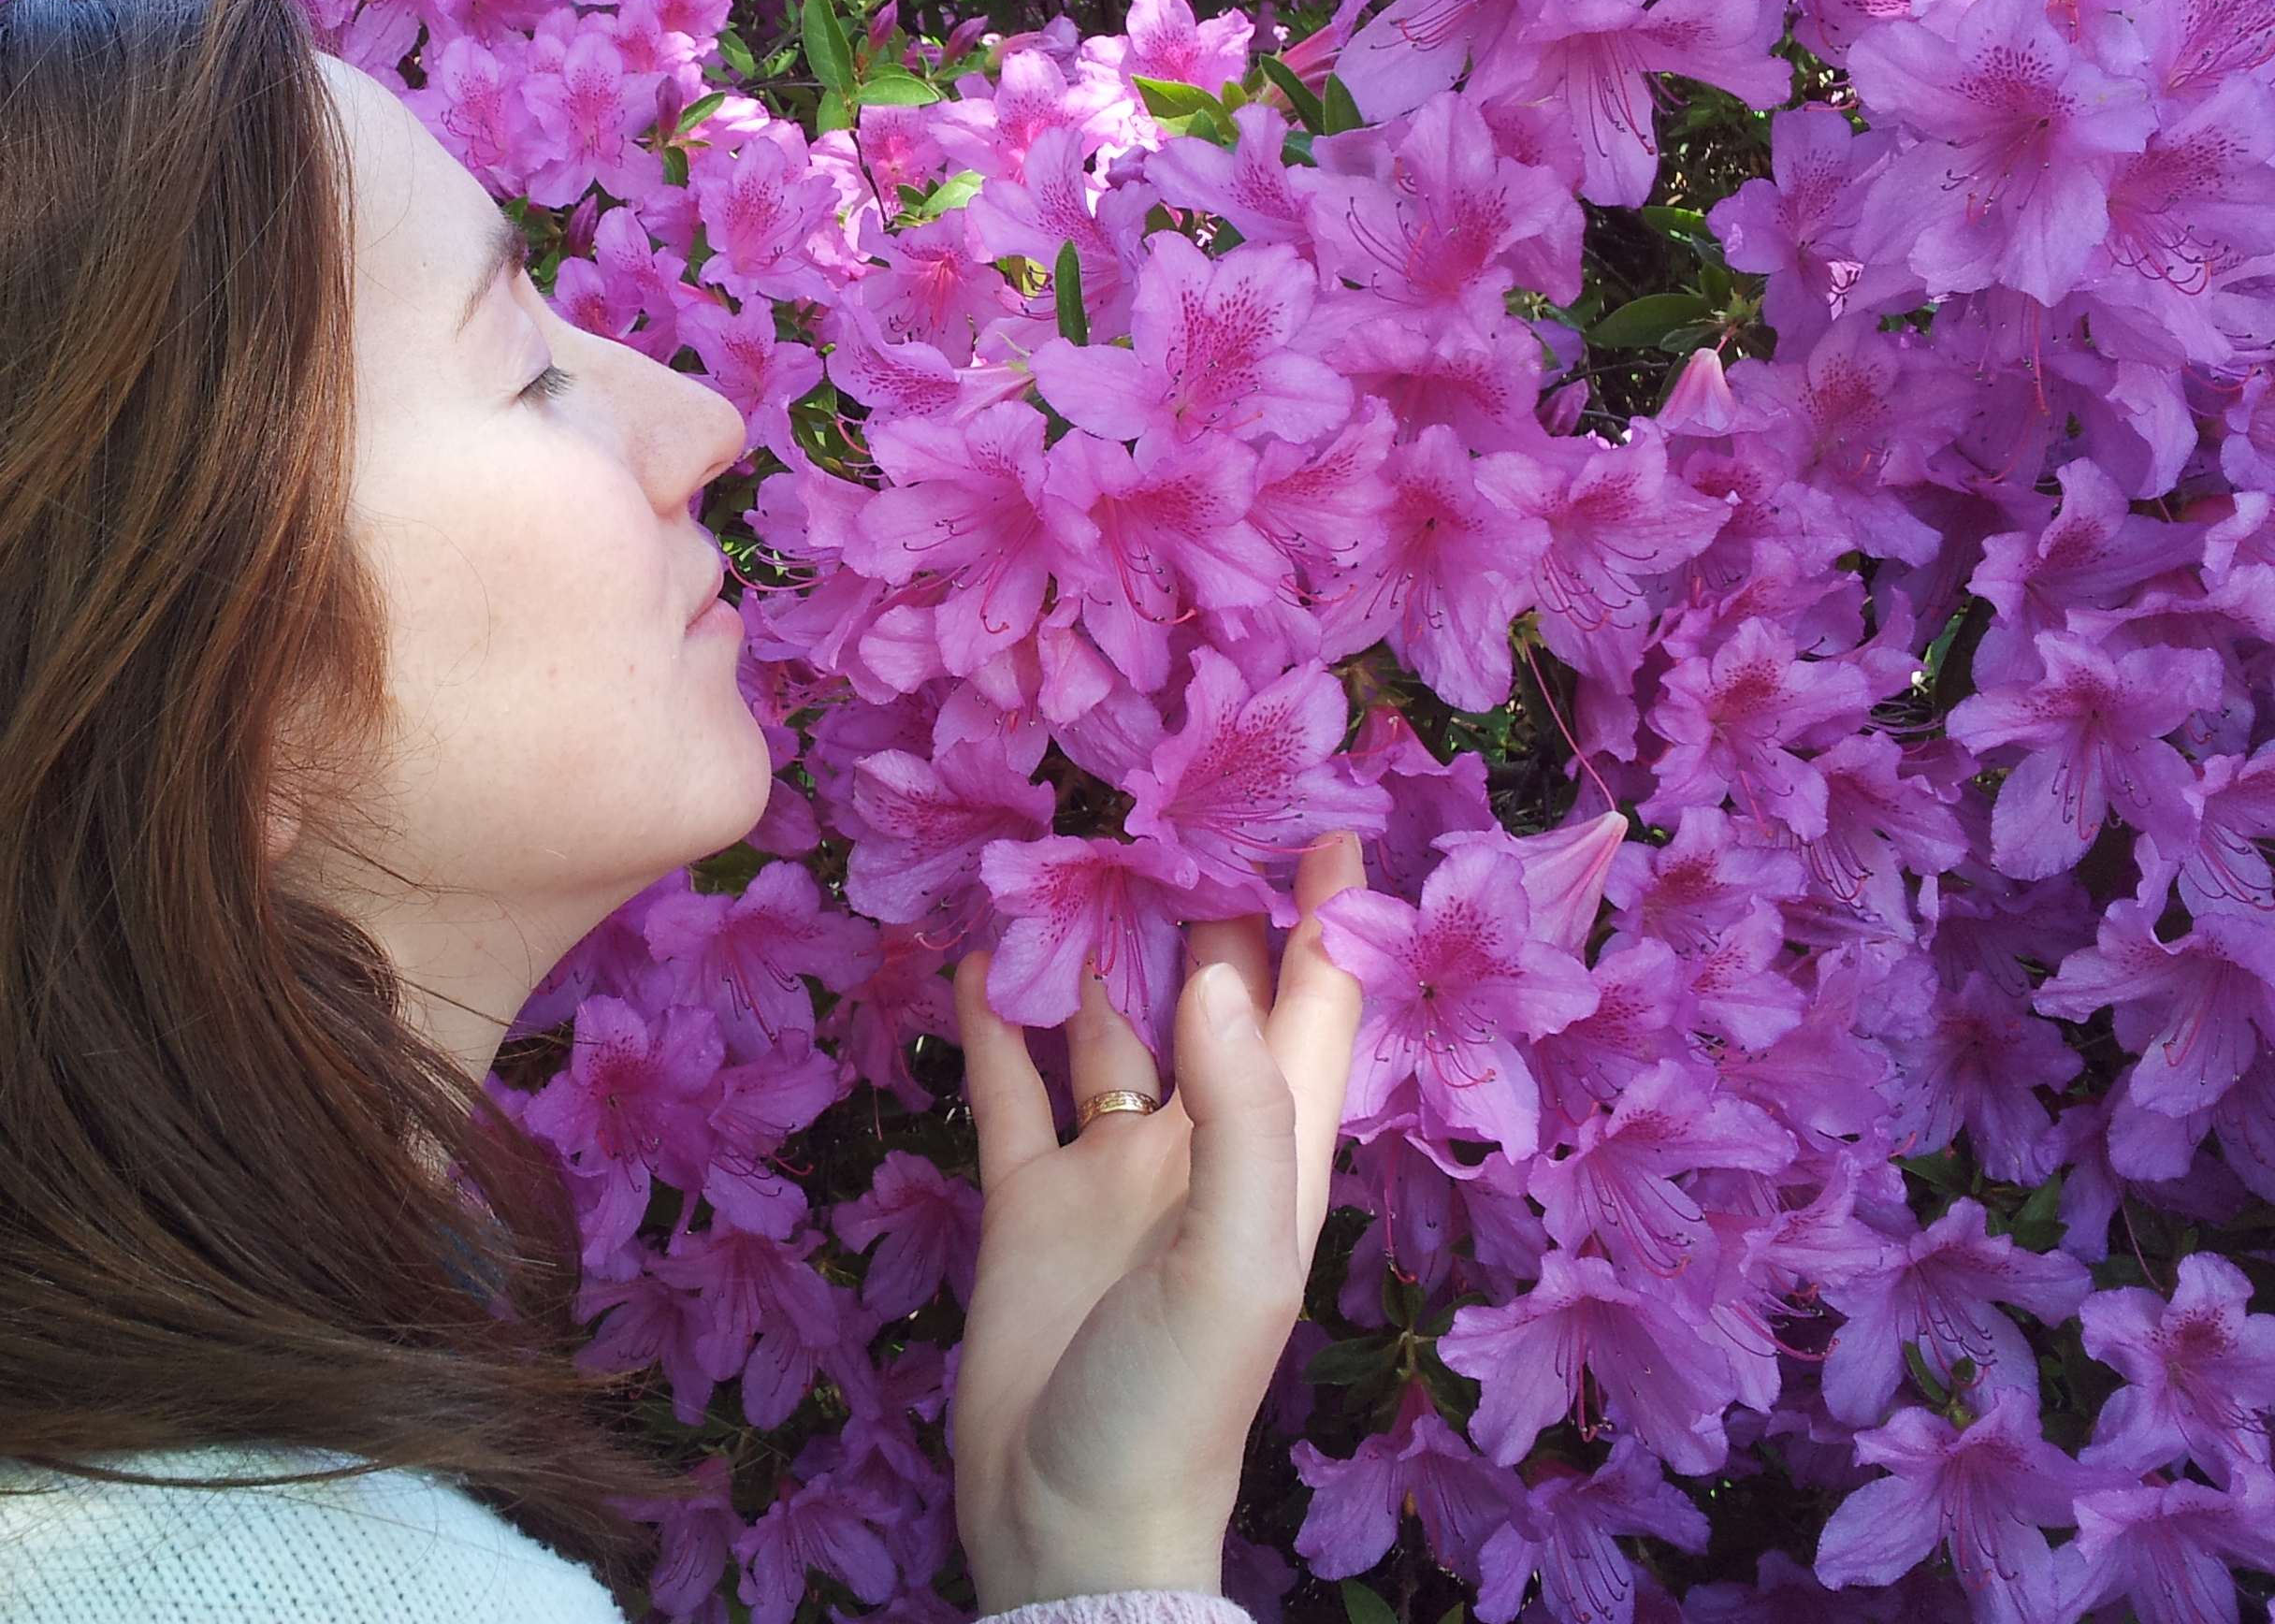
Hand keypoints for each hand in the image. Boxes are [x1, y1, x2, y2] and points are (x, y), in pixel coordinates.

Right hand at [947, 831, 1365, 1609]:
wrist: (1068, 1520)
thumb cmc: (1179, 1402)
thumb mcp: (1239, 1260)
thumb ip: (1241, 1113)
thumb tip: (1208, 969)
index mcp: (1277, 1158)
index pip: (1319, 1007)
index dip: (1331, 916)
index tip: (1327, 813)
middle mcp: (1200, 1146)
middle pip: (1214, 993)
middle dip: (1207, 898)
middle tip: (1176, 787)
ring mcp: (1111, 1170)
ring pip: (1109, 1022)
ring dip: (1096, 941)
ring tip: (1069, 841)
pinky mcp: (1027, 1199)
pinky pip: (1012, 1086)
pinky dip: (996, 1019)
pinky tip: (977, 951)